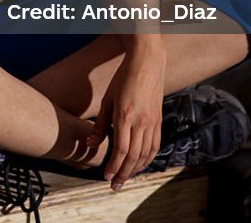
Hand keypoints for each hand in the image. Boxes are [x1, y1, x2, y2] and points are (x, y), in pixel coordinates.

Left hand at [87, 46, 164, 190]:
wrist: (147, 64)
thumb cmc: (123, 79)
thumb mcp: (107, 99)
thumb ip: (100, 124)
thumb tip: (92, 144)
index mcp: (125, 116)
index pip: (120, 149)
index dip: (113, 166)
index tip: (106, 177)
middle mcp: (141, 122)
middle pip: (133, 156)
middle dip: (123, 174)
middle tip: (115, 185)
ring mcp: (152, 122)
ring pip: (145, 154)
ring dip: (135, 169)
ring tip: (125, 178)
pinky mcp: (158, 121)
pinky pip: (154, 145)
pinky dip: (147, 159)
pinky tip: (139, 164)